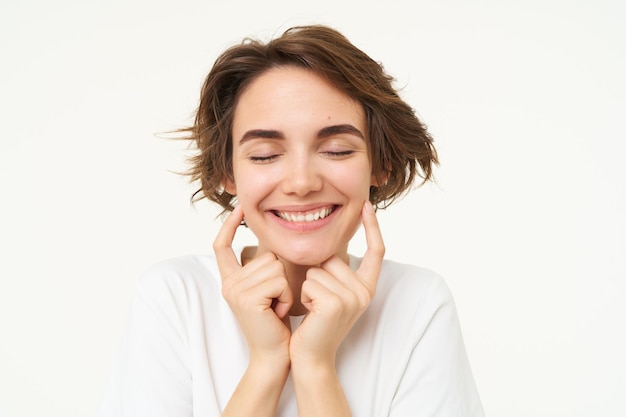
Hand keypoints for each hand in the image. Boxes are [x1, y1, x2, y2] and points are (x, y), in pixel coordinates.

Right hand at [213, 206, 293, 365]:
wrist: (274, 354)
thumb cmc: (276, 323)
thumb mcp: (268, 291)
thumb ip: (264, 270)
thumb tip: (273, 247)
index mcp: (231, 280)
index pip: (222, 247)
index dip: (229, 226)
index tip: (238, 209)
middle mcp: (228, 283)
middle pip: (266, 255)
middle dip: (280, 278)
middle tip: (275, 302)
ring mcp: (234, 290)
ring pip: (274, 266)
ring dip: (285, 287)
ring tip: (277, 307)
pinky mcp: (246, 298)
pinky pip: (278, 280)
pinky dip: (286, 296)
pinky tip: (278, 312)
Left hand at [290, 201, 384, 365]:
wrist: (310, 355)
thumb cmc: (315, 323)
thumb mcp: (331, 292)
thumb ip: (334, 270)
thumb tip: (326, 242)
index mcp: (367, 287)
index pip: (376, 251)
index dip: (373, 227)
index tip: (367, 205)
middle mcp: (364, 292)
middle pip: (333, 258)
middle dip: (317, 275)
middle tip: (318, 302)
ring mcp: (352, 298)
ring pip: (317, 269)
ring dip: (307, 287)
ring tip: (313, 309)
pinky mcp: (335, 304)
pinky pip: (309, 282)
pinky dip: (302, 295)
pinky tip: (309, 313)